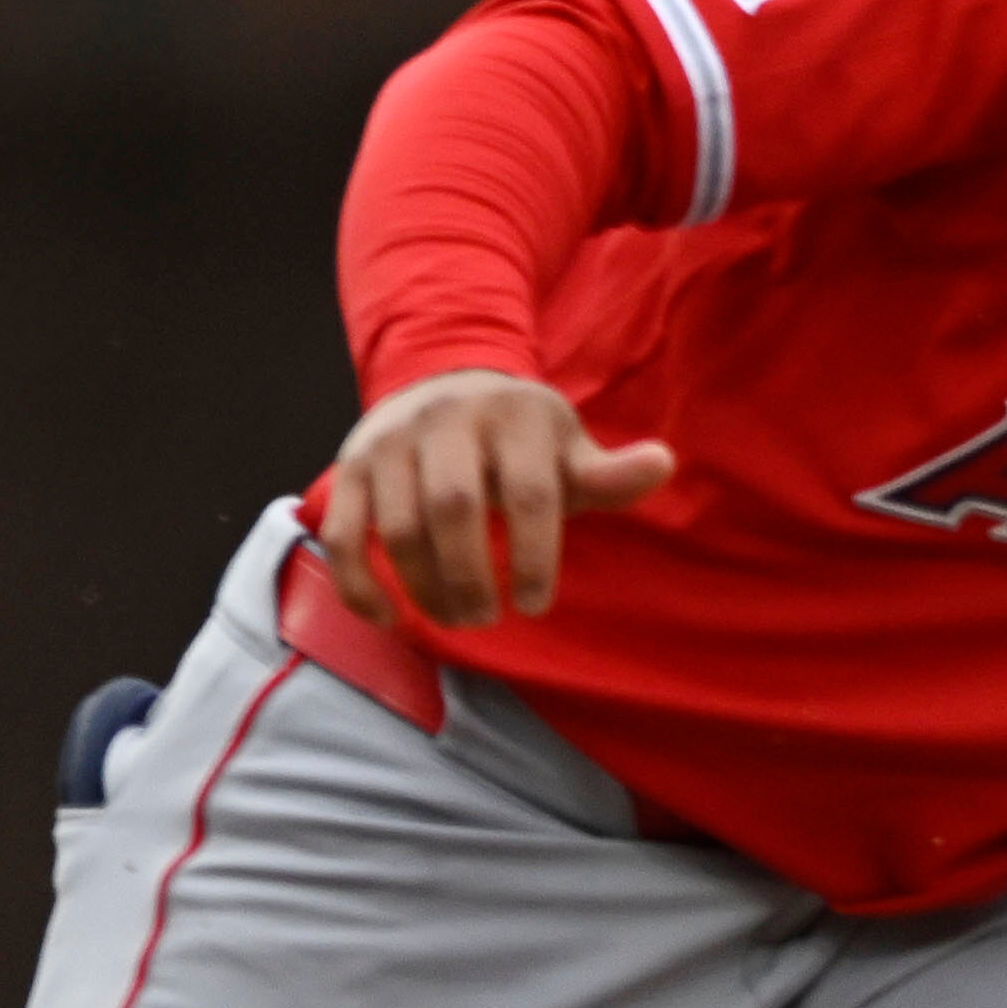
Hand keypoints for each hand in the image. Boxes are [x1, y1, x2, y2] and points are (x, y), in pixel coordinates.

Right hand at [314, 370, 677, 629]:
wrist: (444, 388)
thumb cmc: (521, 440)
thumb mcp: (567, 449)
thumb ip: (607, 473)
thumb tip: (664, 462)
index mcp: (515, 414)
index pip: (528, 491)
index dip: (534, 555)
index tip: (533, 604)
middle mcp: (446, 419)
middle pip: (453, 507)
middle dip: (470, 576)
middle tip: (487, 619)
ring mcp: (391, 442)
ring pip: (398, 526)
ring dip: (424, 587)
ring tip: (454, 618)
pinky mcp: (350, 468)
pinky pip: (342, 533)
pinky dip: (359, 584)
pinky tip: (388, 618)